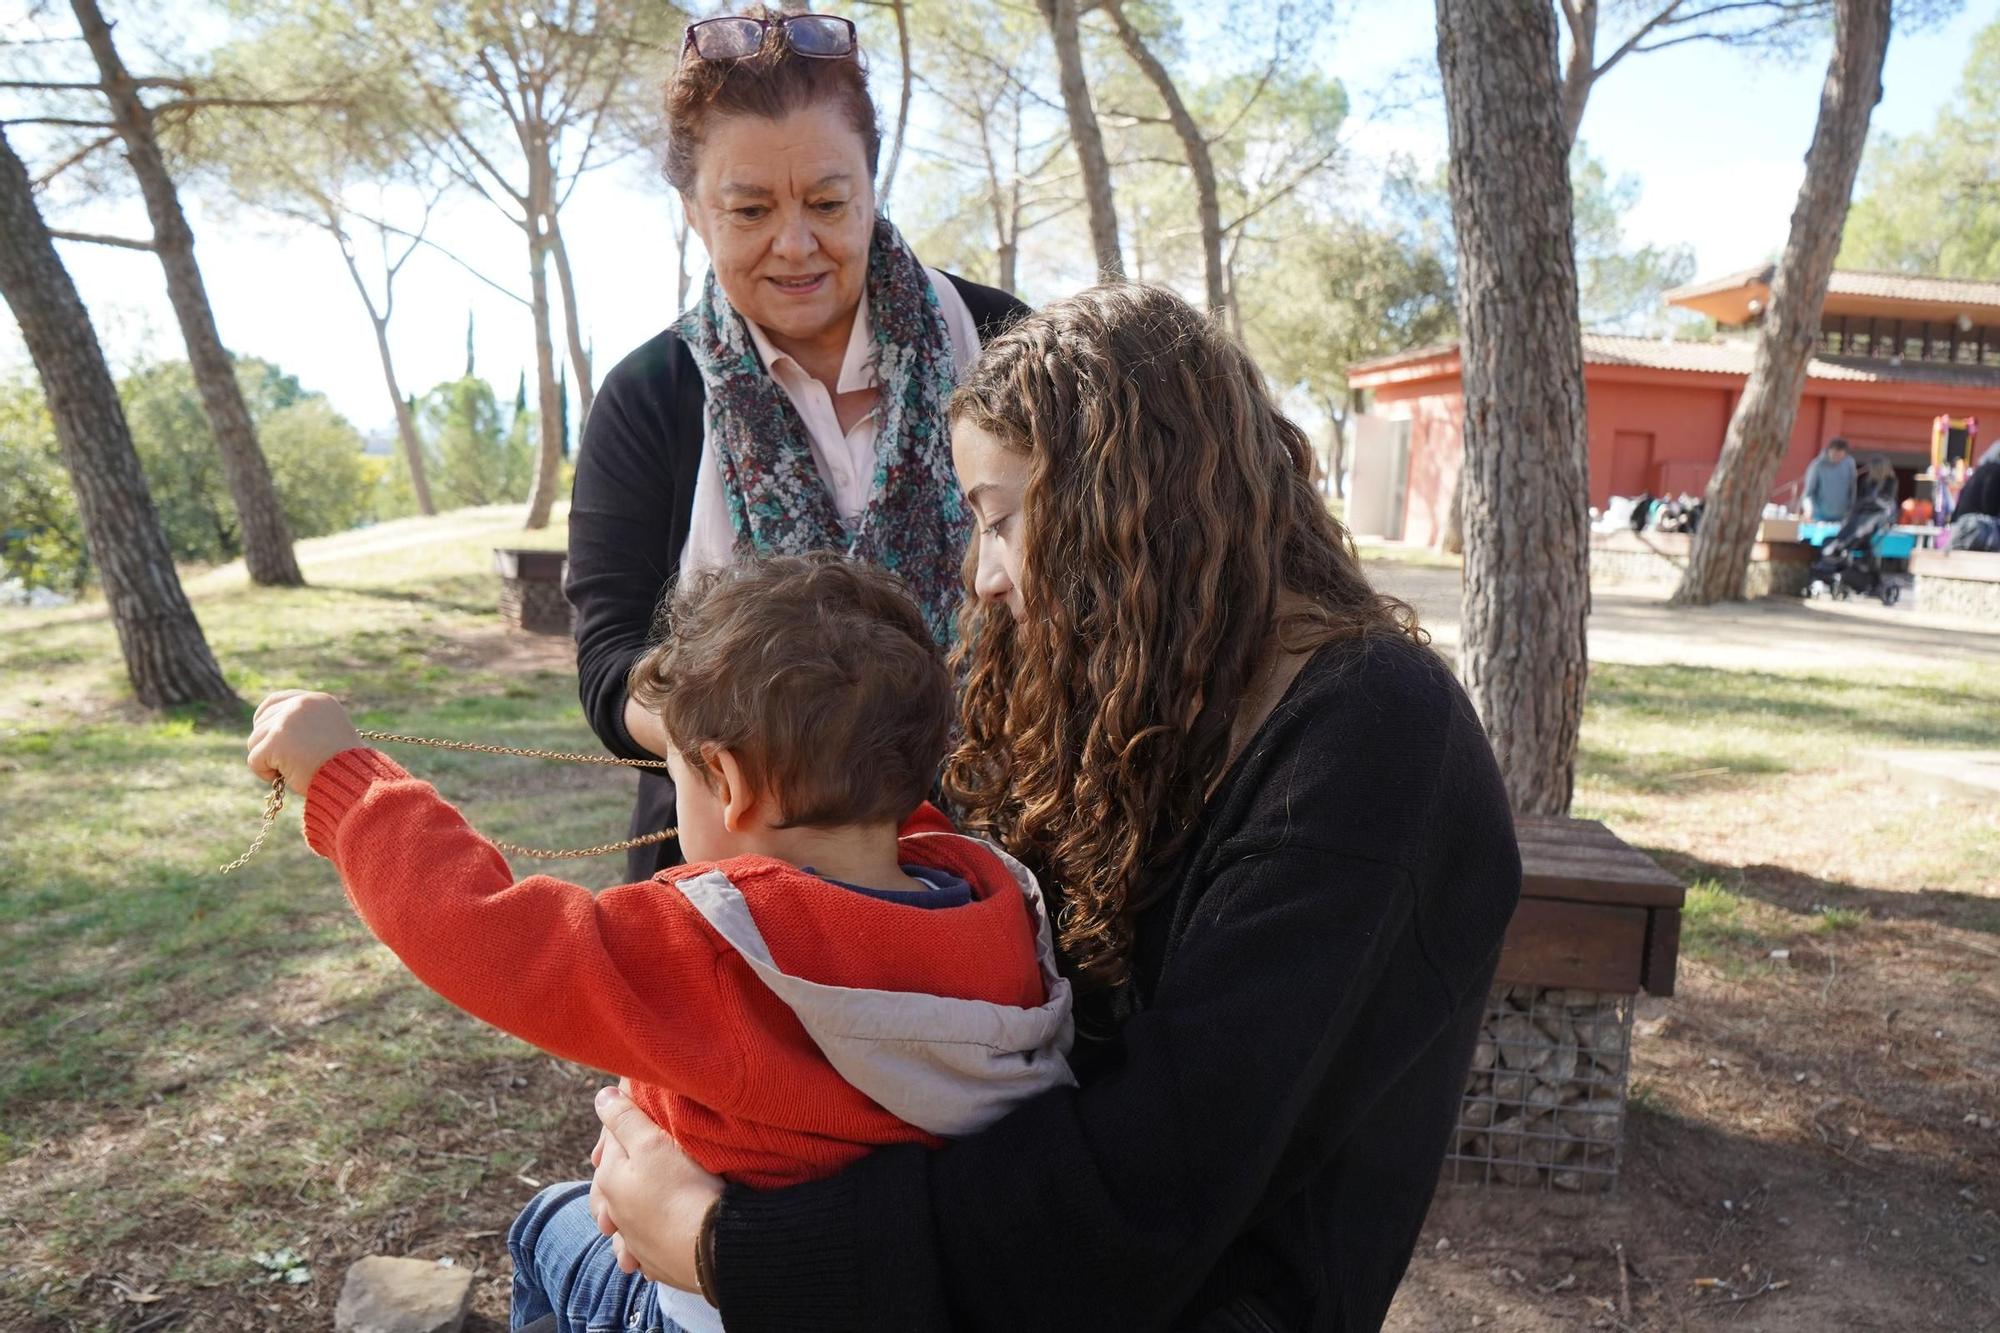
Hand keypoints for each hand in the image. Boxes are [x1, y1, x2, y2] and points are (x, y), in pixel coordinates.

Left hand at [246, 690, 362, 792]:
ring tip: (292, 770)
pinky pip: (254, 759)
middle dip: (267, 745)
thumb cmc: (342, 766)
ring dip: (267, 760)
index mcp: (318, 700)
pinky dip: (265, 773)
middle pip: (262, 722)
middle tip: (287, 762)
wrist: (354, 780)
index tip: (267, 737)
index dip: (265, 719)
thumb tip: (270, 730)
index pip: (275, 700)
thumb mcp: (326, 734)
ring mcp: (287, 721)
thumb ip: (304, 725)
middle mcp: (302, 704)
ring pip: (255, 741)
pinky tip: (286, 777)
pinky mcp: (276, 741)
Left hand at [588, 1084, 723, 1288]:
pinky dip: (645, 1238)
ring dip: (627, 1210)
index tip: (643, 1106)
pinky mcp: (656, 1261)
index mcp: (609, 1178)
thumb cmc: (683, 1189)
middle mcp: (614, 1212)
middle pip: (612, 1181)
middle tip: (637, 1152)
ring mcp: (633, 1242)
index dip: (626, 1118)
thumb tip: (601, 1097)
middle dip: (621, 1166)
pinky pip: (643, 1247)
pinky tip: (654, 1235)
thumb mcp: (652, 1142)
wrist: (711, 1249)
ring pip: (623, 1220)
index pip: (611, 1140)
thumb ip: (624, 1118)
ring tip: (640, 1202)